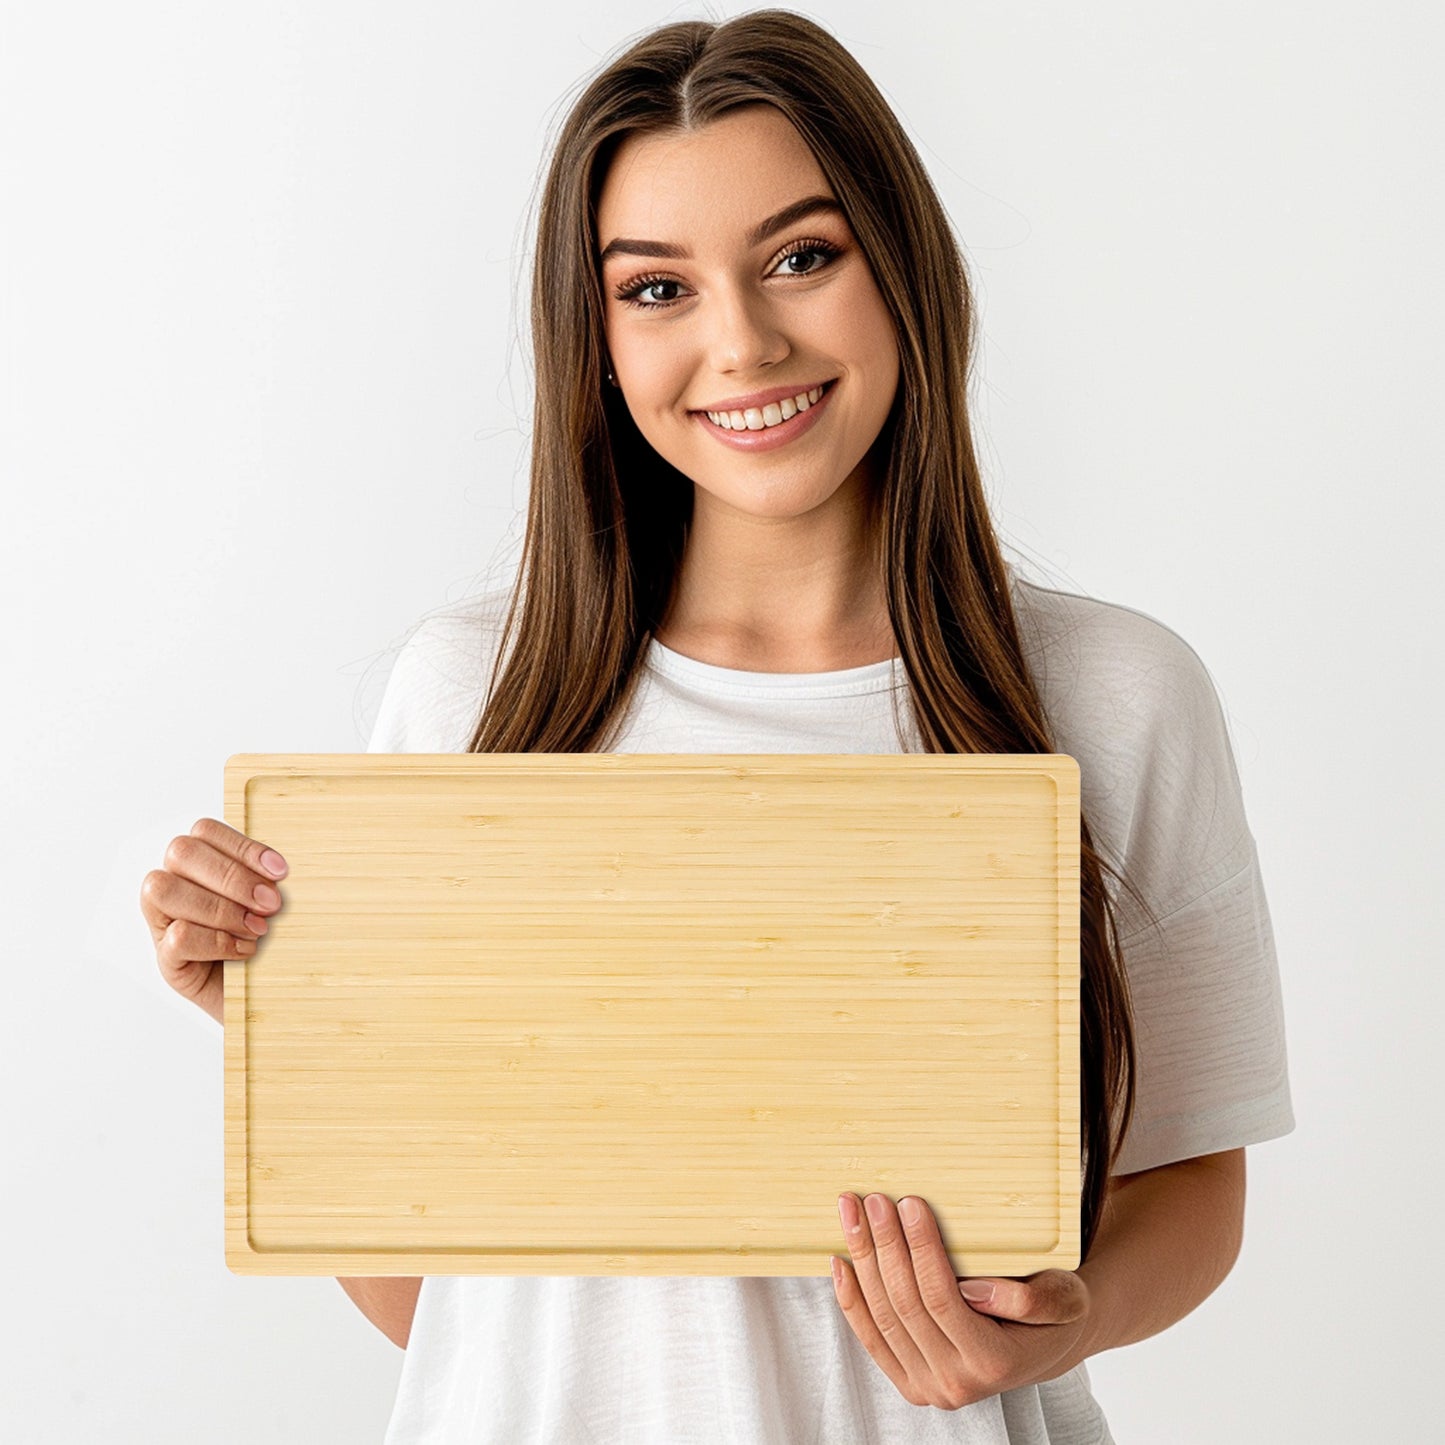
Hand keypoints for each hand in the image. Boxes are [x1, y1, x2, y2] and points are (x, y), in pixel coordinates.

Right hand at [141, 817, 288, 1024]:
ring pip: (165, 889)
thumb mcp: (273, 903)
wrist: (268, 995)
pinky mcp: (165, 959)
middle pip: (181, 852)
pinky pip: (177, 936)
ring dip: (220, 908)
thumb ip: (266, 879)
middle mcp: (174, 885)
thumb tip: (277, 870)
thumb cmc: (270, 941)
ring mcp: (163, 922)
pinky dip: (217, 942)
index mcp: (200, 863)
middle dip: (232, 877)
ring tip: (258, 929)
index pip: (205, 830)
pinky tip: (245, 951)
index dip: (243, 847)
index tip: (281, 872)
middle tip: (271, 904)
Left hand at [832, 1191, 1091, 1409]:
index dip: (920, 1249)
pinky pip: (871, 1338)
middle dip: (885, 1246)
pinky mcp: (909, 1382)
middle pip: (905, 1305)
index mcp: (994, 1362)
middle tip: (874, 1199)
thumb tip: (975, 1290)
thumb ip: (1033, 1299)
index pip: (941, 1299)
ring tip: (853, 1214)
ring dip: (863, 1261)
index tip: (910, 1202)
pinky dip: (852, 1299)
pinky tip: (842, 1262)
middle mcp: (957, 1384)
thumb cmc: (1056, 1312)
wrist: (1044, 1345)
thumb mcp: (1065, 1298)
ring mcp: (928, 1388)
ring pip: (882, 1318)